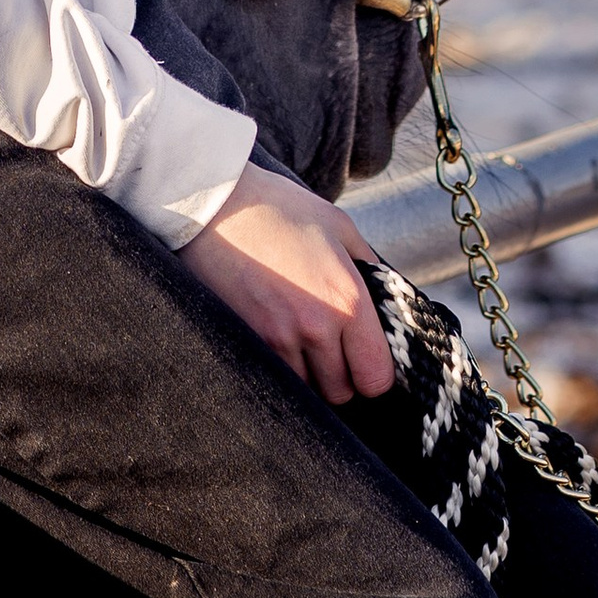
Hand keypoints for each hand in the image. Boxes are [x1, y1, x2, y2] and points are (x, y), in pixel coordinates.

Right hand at [183, 161, 394, 405]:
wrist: (212, 205)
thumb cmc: (277, 208)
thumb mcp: (338, 226)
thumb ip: (368, 265)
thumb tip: (385, 296)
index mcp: (348, 301)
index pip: (376, 377)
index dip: (374, 374)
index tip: (365, 360)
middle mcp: (316, 328)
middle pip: (340, 392)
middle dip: (340, 376)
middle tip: (332, 350)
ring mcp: (277, 340)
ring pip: (305, 391)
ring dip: (308, 376)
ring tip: (301, 344)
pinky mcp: (245, 342)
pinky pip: (273, 378)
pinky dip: (279, 370)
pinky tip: (276, 342)